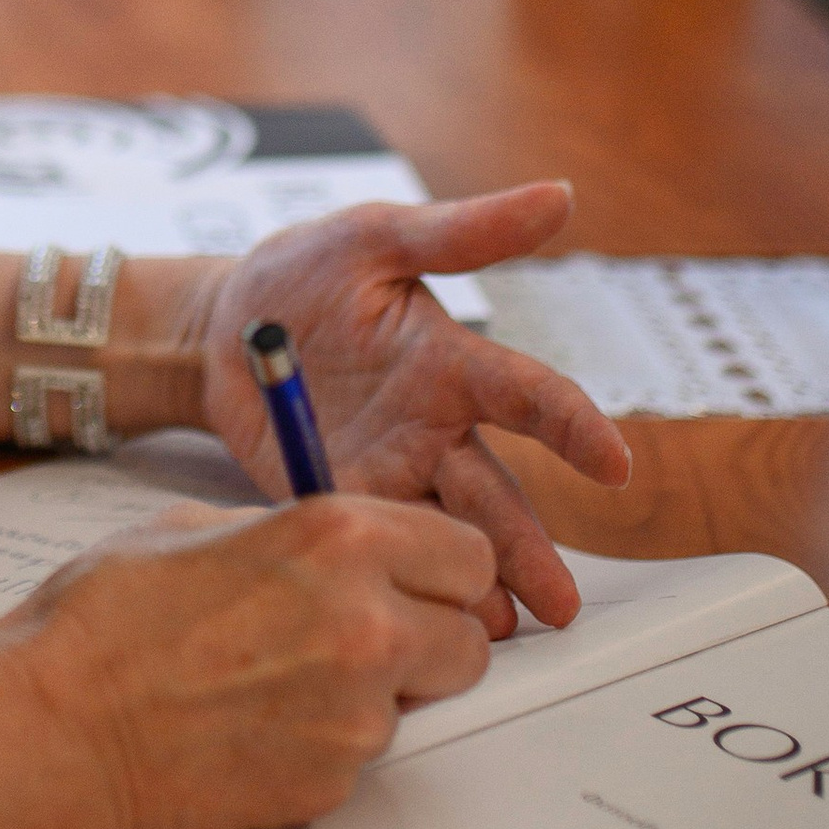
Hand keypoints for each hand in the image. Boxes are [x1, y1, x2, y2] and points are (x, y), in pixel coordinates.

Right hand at [0, 490, 504, 828]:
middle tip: (367, 637)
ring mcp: (356, 714)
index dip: (443, 569)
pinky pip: (361, 758)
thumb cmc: (99, 627)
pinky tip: (253, 727)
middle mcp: (366, 623)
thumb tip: (325, 549)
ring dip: (373, 694)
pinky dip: (323, 745)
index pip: (468, 553)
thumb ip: (286, 533)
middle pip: (471, 637)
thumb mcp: (193, 527)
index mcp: (338, 539)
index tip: (425, 580)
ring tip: (278, 682)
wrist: (54, 732)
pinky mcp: (334, 784)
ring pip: (416, 702)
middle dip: (430, 636)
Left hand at [183, 187, 629, 631]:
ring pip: (447, 534)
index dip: (573, 427)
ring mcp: (390, 471)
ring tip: (498, 632)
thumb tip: (559, 196)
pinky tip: (423, 629)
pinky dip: (404, 585)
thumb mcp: (374, 238)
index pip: (529, 395)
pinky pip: (379, 548)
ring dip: (476, 583)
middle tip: (562, 606)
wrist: (216, 327)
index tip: (612, 465)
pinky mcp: (338, 502)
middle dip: (530, 549)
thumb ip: (463, 231)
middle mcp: (434, 428)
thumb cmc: (304, 272)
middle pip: (494, 494)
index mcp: (451, 363)